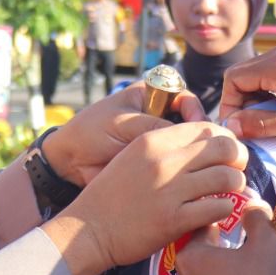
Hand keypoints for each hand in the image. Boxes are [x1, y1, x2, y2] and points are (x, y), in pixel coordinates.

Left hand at [42, 81, 205, 184]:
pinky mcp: (154, 164)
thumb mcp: (124, 123)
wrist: (68, 162)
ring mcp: (157, 143)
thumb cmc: (91, 131)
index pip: (185, 98)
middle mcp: (157, 117)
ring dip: (194, 155)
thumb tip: (191, 136)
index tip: (198, 127)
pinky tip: (190, 178)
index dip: (195, 111)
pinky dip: (183, 171)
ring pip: (186, 147)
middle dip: (200, 136)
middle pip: (190, 123)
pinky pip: (175, 166)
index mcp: (150, 96)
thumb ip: (155, 126)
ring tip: (200, 166)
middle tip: (207, 150)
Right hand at [45, 122, 249, 274]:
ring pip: (227, 177)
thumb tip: (204, 144)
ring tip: (229, 192)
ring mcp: (170, 190)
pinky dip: (225, 209)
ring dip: (235, 184)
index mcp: (153, 141)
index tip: (226, 151)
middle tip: (236, 169)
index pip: (206, 127)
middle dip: (238, 157)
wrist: (87, 230)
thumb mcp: (133, 157)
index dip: (224, 138)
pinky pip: (219, 208)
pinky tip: (218, 212)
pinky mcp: (175, 220)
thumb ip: (165, 148)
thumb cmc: (111, 195)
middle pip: (224, 146)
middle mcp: (164, 161)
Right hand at [217, 44, 275, 140]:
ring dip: (258, 100)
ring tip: (274, 122)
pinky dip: (272, 93)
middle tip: (256, 128)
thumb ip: (261, 124)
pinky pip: (273, 74)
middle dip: (243, 104)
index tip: (240, 129)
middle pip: (242, 76)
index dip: (230, 106)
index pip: (232, 80)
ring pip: (257, 75)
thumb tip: (230, 127)